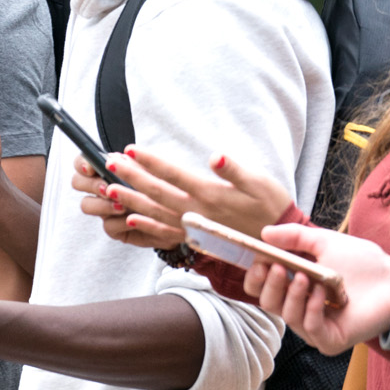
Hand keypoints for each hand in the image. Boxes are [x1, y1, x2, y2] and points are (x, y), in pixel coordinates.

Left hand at [77, 146, 293, 251]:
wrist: (279, 241)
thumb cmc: (271, 205)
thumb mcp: (260, 181)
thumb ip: (235, 170)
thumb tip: (215, 156)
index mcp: (210, 193)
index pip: (173, 173)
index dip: (150, 160)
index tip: (130, 148)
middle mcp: (197, 212)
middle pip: (157, 192)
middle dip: (131, 176)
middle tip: (109, 162)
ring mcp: (194, 227)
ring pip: (156, 213)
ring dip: (132, 200)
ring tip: (110, 189)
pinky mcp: (195, 238)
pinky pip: (165, 234)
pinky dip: (146, 227)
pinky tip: (129, 219)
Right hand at [247, 223, 389, 354]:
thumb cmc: (361, 262)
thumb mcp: (323, 242)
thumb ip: (294, 236)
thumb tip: (263, 233)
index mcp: (293, 287)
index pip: (261, 288)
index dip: (255, 277)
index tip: (260, 261)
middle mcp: (299, 309)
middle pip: (267, 303)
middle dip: (269, 284)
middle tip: (277, 267)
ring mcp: (313, 327)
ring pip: (285, 316)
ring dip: (292, 294)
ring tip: (306, 276)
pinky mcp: (330, 341)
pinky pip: (309, 327)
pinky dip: (311, 308)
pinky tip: (320, 292)